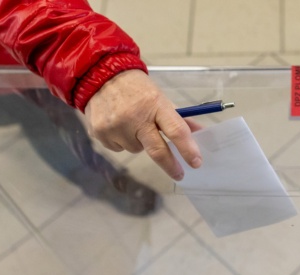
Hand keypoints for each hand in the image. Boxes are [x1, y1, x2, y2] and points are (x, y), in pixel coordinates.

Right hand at [84, 69, 202, 180]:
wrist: (99, 75)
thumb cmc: (136, 89)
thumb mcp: (159, 98)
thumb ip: (178, 118)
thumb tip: (200, 133)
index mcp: (155, 104)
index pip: (176, 130)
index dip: (188, 149)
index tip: (196, 163)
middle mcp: (135, 117)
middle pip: (158, 151)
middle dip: (171, 165)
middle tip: (179, 174)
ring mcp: (116, 127)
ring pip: (137, 150)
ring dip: (140, 143)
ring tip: (131, 123)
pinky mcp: (101, 134)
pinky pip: (120, 148)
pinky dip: (123, 141)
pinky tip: (117, 125)